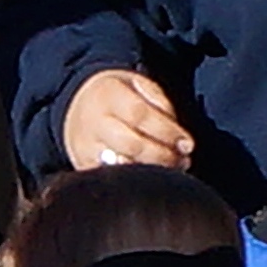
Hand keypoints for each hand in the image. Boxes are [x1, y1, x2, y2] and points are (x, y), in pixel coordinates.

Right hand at [61, 70, 192, 170]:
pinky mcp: (83, 166)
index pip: (140, 115)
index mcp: (108, 94)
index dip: (167, 132)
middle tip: (182, 160)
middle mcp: (93, 122)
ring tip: (172, 169)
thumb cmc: (119, 97)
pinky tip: (150, 178)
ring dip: (152, 172)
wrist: (79, 105)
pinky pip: (111, 179)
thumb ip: (160, 103)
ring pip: (121, 167)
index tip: (187, 144)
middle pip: (131, 145)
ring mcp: (85, 147)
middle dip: (163, 155)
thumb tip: (179, 137)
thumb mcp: (138, 84)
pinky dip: (134, 181)